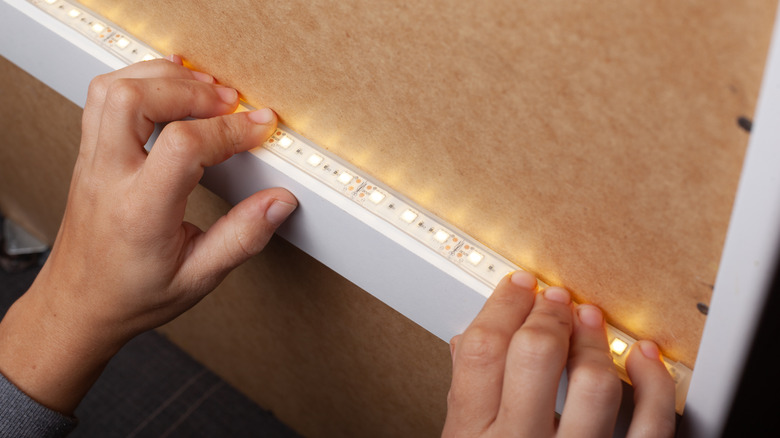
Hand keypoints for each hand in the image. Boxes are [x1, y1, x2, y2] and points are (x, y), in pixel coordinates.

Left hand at [0, 55, 296, 413]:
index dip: (230, 130)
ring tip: (203, 91)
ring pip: (113, 88)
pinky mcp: (89, 154)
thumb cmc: (133, 295)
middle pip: (136, 99)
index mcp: (140, 212)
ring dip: (163, 78)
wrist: (80, 305)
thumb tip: (280, 201)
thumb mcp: (199, 277)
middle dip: (192, 90)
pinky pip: (103, 97)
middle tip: (229, 102)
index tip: (259, 129)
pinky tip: (169, 90)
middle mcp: (109, 177)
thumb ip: (243, 236)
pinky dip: (140, 80)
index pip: (183, 145)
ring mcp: (93, 162)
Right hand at [443, 271, 675, 436]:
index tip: (517, 288)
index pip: (483, 350)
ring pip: (596, 384)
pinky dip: (656, 383)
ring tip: (589, 319)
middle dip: (548, 314)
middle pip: (535, 356)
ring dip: (596, 340)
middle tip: (553, 299)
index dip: (503, 306)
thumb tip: (468, 342)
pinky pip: (653, 426)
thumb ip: (464, 397)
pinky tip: (642, 357)